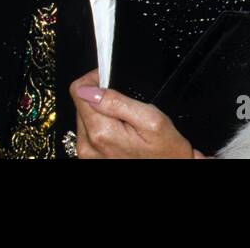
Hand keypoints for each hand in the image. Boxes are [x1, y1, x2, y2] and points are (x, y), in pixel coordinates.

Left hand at [69, 69, 207, 158]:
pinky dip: (103, 126)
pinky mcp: (90, 158)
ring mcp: (88, 154)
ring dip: (102, 113)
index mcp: (102, 133)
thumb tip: (88, 89)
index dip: (95, 79)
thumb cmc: (165, 150)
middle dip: (100, 97)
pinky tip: (120, 131)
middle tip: (126, 104)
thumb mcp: (151, 119)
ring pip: (84, 117)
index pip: (79, 92)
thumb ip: (117, 102)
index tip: (109, 78)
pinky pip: (88, 132)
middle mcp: (88, 146)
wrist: (171, 170)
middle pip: (80, 104)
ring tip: (126, 120)